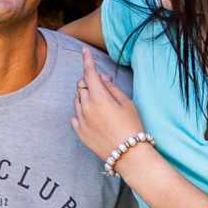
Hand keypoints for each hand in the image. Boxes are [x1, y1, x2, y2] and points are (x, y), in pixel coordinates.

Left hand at [71, 47, 144, 163]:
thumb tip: (103, 80)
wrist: (130, 156)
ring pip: (77, 100)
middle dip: (90, 82)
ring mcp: (81, 121)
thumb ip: (112, 88)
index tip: (85, 51)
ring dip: (85, 97)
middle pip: (81, 85)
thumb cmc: (132, 127)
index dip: (87, 60)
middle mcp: (86, 108)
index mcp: (99, 98)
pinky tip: (94, 118)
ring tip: (101, 106)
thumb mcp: (127, 103)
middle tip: (105, 87)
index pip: (89, 73)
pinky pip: (75, 116)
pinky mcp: (80, 133)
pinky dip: (82, 113)